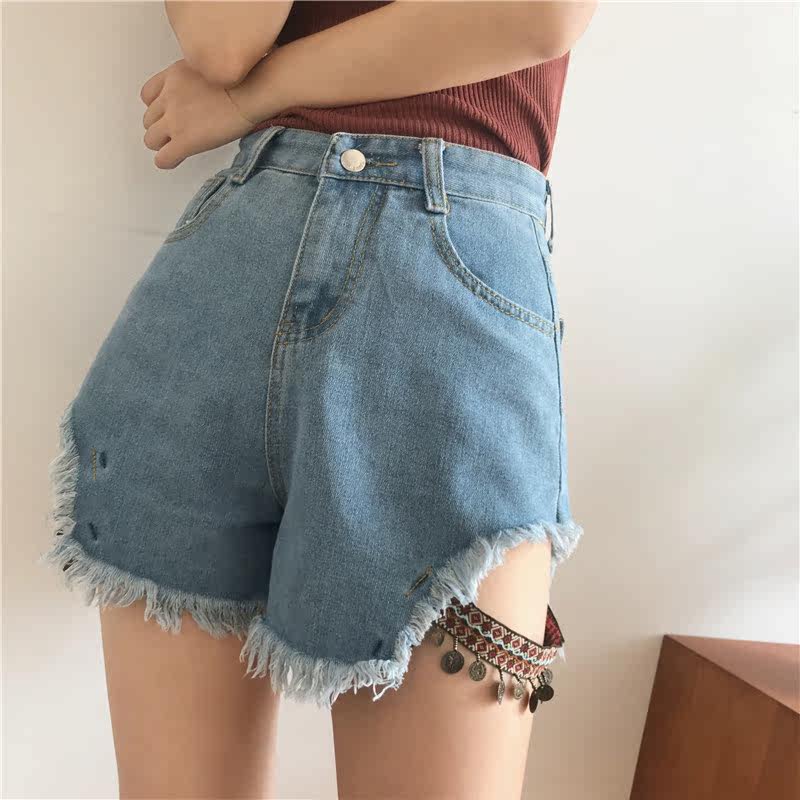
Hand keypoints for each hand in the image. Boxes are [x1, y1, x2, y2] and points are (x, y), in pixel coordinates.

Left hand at [140, 59, 256, 169]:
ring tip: (178, 147)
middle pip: (148, 120)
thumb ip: (194, 80)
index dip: (158, 108)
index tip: (169, 115)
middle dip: (161, 127)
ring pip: (151, 140)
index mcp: (173, 77)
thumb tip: (200, 92)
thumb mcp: (207, 67)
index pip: (147, 96)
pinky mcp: (184, 141)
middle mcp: (168, 97)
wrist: (248, 90)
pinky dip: (167, 161)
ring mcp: (174, 120)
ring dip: (163, 144)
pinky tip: (176, 160)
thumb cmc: (241, 80)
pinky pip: (163, 159)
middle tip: (178, 133)